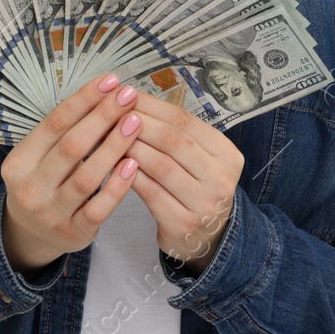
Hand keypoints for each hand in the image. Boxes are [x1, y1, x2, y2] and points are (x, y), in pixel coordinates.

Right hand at [0, 73, 142, 273]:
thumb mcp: (39, 157)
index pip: (54, 123)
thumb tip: (105, 93)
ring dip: (114, 146)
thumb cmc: (44, 182)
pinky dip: (117, 185)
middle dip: (102, 117)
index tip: (110, 81)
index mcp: (19, 162)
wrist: (33, 234)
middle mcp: (31, 188)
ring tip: (135, 122)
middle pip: (71, 146)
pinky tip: (134, 164)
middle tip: (128, 96)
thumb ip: (64, 132)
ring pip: (87, 177)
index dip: (84, 100)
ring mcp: (52, 213)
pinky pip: (99, 207)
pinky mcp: (74, 233)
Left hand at [124, 91, 244, 276]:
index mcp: (227, 154)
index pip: (185, 121)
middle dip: (139, 123)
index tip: (126, 95)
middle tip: (111, 112)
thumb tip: (133, 101)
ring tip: (108, 135)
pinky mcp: (183, 224)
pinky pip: (151, 193)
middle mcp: (221, 178)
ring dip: (131, 147)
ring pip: (161, 166)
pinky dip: (130, 175)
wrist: (206, 238)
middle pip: (174, 141)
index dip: (153, 106)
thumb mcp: (199, 160)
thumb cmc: (194, 189)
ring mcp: (204, 204)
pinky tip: (114, 164)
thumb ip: (175, 134)